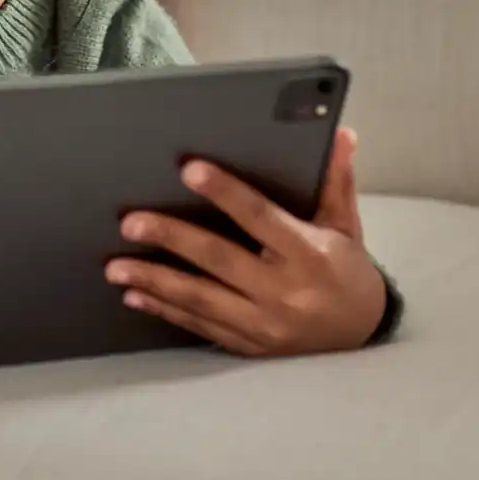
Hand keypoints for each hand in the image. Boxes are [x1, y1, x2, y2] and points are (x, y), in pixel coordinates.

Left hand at [106, 128, 385, 356]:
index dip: (224, 192)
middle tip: (130, 223)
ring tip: (115, 267)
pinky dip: (165, 311)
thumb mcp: (345, 225)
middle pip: (218, 260)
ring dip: (154, 281)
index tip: (188, 170)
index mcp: (308, 255)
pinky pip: (201, 327)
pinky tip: (134, 296)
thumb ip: (335, 180)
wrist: (363, 337)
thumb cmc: (346, 270)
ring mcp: (266, 325)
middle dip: (171, 239)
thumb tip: (340, 133)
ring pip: (201, 300)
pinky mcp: (250, 346)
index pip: (260, 217)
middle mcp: (285, 292)